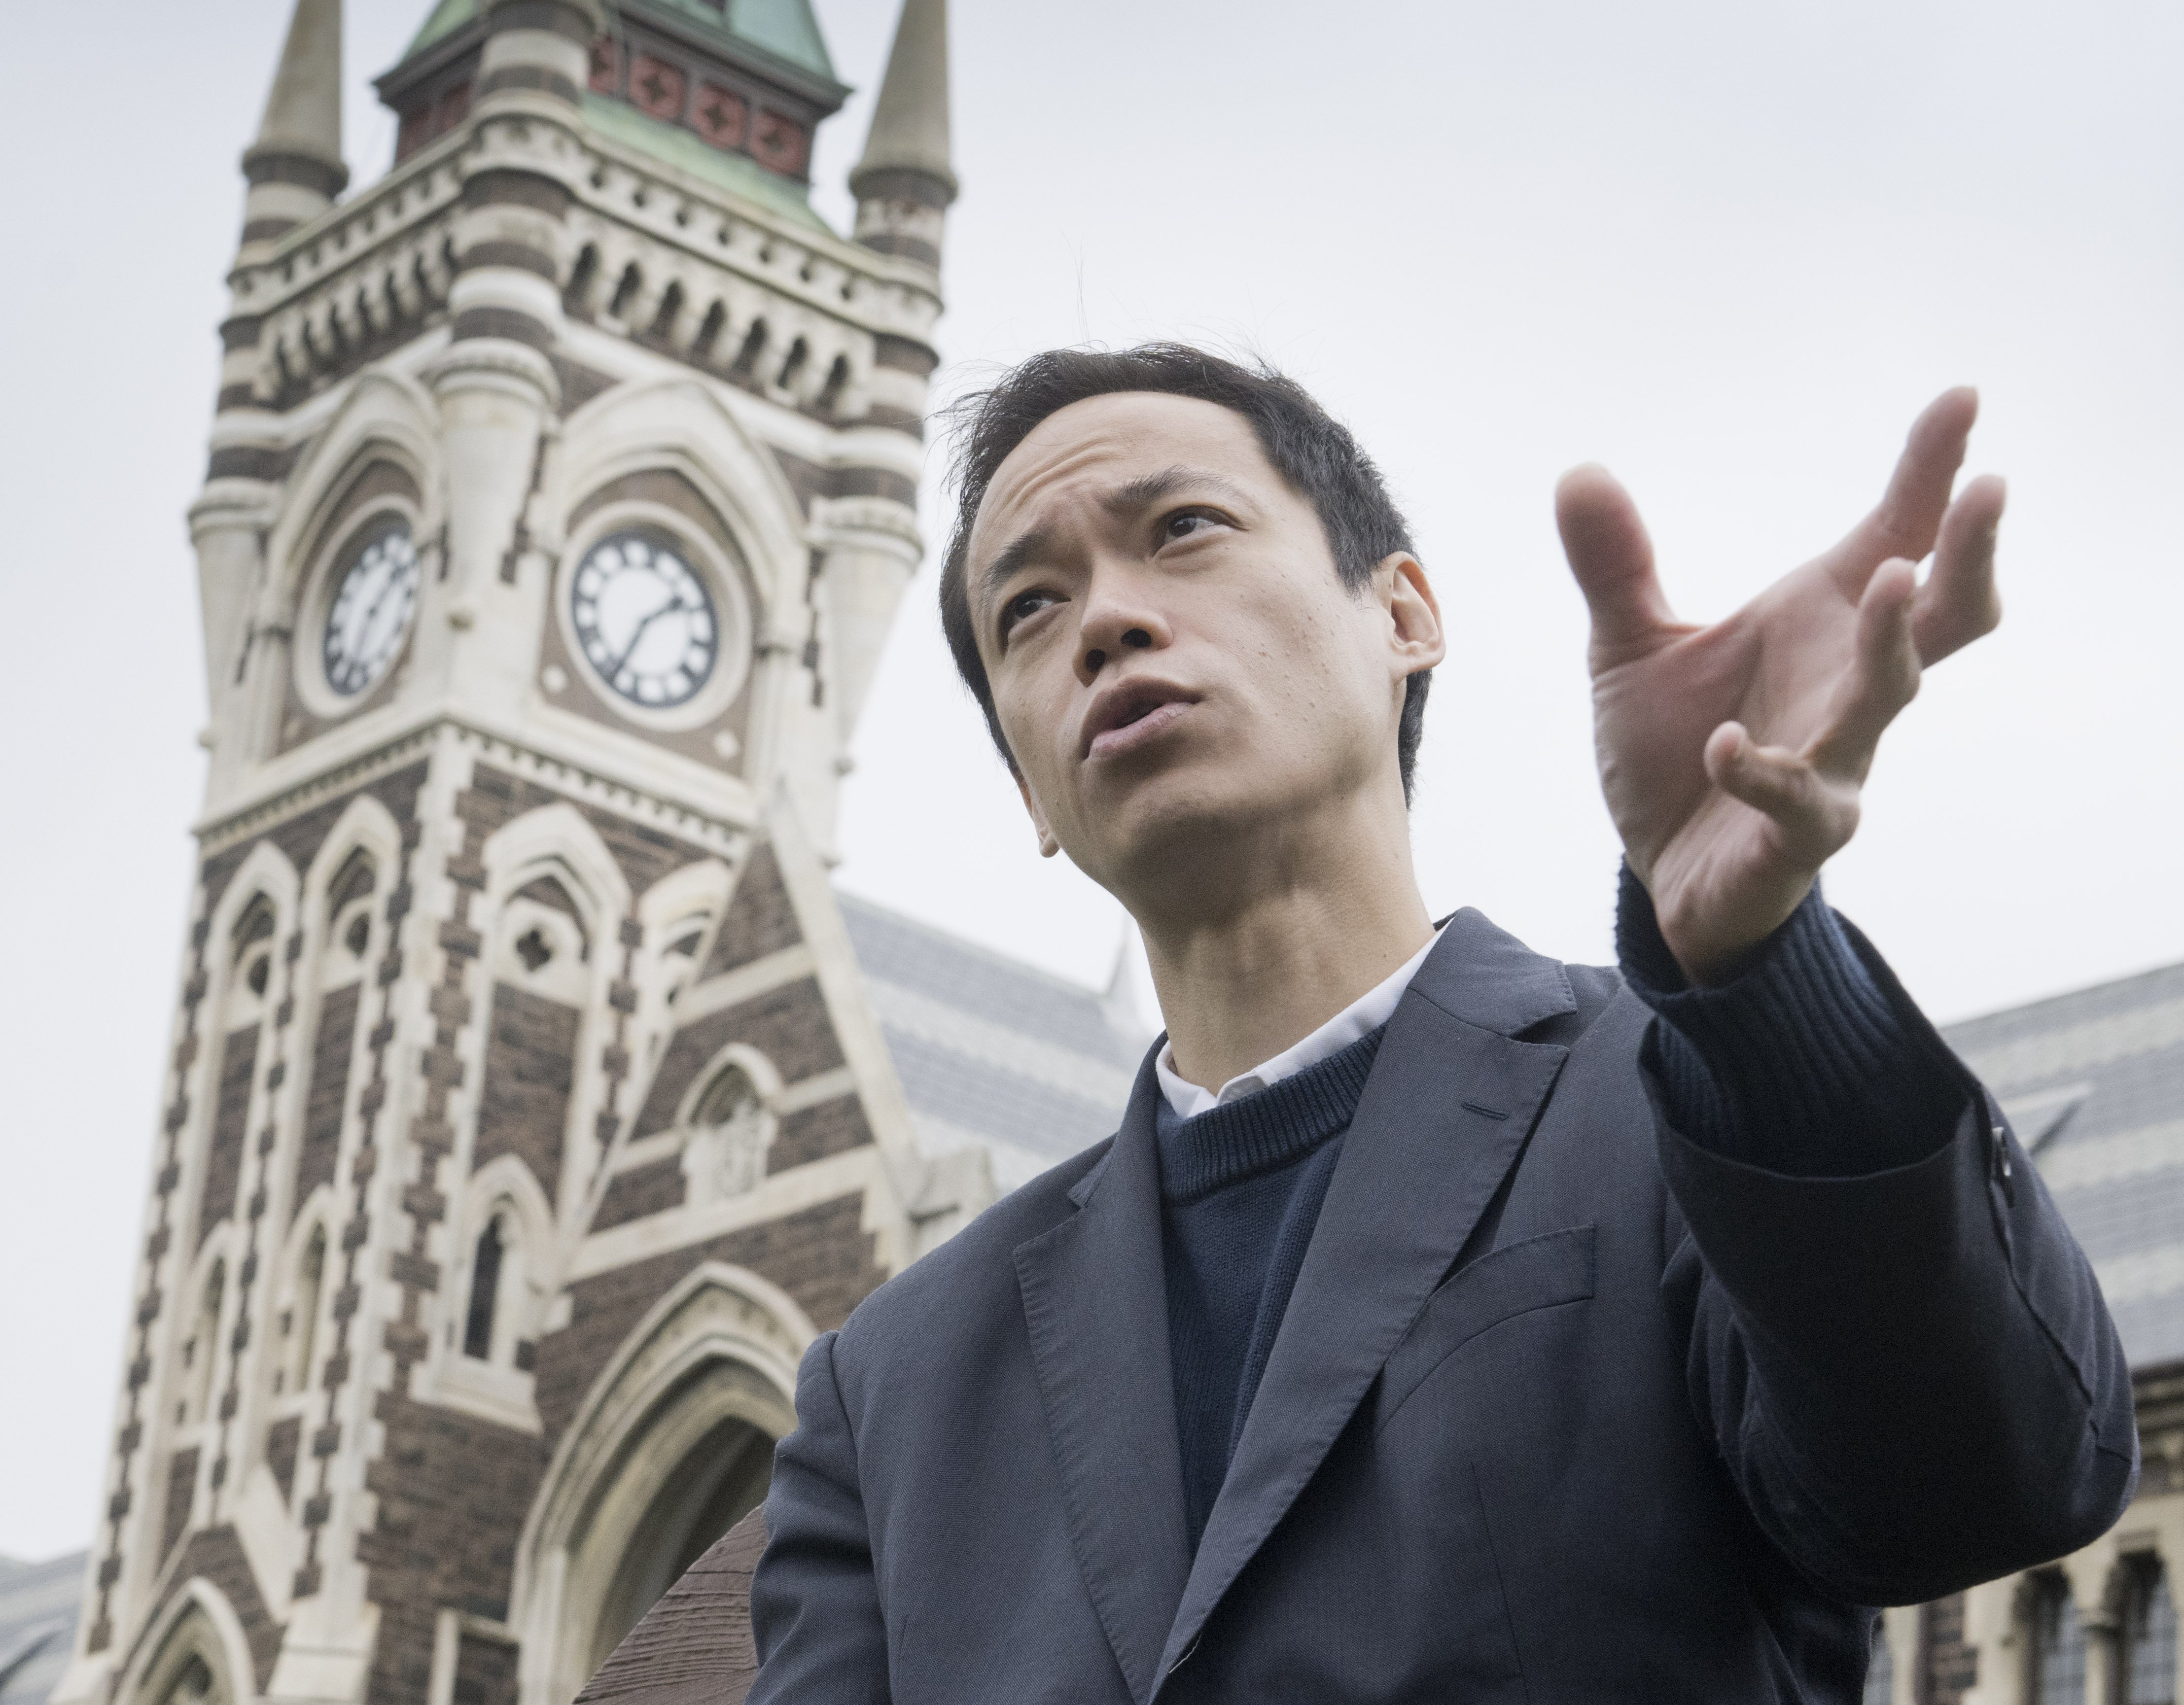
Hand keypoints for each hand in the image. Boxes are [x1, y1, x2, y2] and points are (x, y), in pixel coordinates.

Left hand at [1556, 389, 2003, 984]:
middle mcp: (1847, 682)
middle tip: (1989, 486)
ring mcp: (1837, 760)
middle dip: (1970, 551)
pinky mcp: (1800, 833)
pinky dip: (1762, 770)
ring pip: (1892, 694)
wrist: (1666, 871)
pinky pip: (1799, 800)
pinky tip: (1721, 744)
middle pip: (1946, 611)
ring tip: (1896, 578)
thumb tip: (1578, 472)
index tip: (1961, 395)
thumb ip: (1615, 567)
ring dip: (1895, 640)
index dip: (1930, 470)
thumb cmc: (1675, 749)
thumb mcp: (1628, 649)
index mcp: (1823, 622)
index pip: (1897, 532)